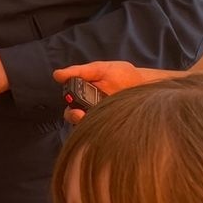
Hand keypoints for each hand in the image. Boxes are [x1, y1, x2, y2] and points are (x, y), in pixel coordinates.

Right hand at [51, 61, 175, 123]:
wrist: (145, 84)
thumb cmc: (122, 75)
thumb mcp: (101, 69)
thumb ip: (80, 71)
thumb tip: (57, 75)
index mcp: (83, 94)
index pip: (69, 103)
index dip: (69, 106)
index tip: (73, 105)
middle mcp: (88, 107)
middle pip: (74, 117)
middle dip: (75, 118)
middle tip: (80, 115)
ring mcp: (99, 117)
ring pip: (86, 126)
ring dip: (87, 125)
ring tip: (93, 121)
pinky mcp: (111, 126)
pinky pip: (101, 133)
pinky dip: (101, 132)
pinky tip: (107, 126)